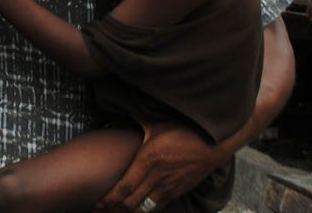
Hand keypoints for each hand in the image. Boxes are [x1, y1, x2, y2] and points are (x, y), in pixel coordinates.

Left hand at [96, 121, 224, 211]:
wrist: (213, 145)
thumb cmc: (184, 132)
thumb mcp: (157, 125)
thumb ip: (138, 121)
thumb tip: (122, 108)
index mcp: (147, 161)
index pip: (124, 187)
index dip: (109, 199)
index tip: (97, 202)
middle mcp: (156, 177)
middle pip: (130, 202)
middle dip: (114, 208)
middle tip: (101, 209)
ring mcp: (168, 187)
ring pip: (144, 208)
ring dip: (129, 212)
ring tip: (116, 211)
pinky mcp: (177, 192)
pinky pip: (158, 207)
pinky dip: (146, 211)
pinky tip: (137, 210)